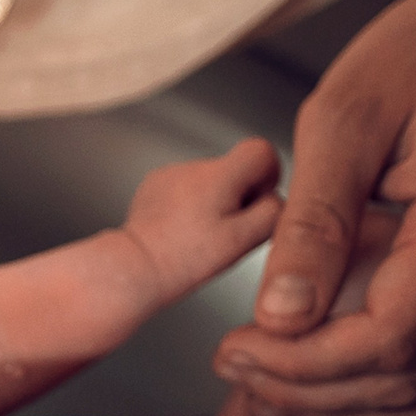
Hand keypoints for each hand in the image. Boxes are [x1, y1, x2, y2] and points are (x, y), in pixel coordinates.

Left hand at [122, 137, 284, 301]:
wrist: (136, 266)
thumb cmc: (185, 258)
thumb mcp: (243, 240)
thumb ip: (272, 213)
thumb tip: (278, 199)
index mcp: (220, 175)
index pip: (262, 150)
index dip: (266, 178)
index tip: (254, 204)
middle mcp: (194, 167)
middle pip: (235, 168)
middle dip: (238, 196)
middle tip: (224, 230)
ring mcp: (171, 174)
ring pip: (210, 181)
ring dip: (212, 203)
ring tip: (198, 234)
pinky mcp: (154, 185)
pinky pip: (185, 189)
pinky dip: (188, 207)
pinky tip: (180, 230)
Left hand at [216, 0, 415, 415]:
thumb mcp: (345, 120)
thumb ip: (314, 222)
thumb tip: (278, 316)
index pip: (392, 333)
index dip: (306, 362)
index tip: (235, 349)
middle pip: (408, 376)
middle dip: (310, 389)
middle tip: (232, 367)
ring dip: (339, 403)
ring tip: (260, 379)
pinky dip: (375, 390)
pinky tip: (313, 375)